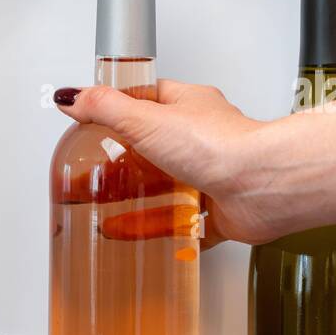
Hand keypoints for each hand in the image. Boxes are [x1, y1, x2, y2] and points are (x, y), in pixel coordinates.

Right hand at [55, 80, 277, 247]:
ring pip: (168, 187)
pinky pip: (186, 224)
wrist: (264, 186)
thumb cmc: (220, 146)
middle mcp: (202, 138)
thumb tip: (72, 97)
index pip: (146, 99)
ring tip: (109, 212)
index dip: (118, 109)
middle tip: (96, 176)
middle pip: (153, 148)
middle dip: (124, 164)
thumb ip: (105, 108)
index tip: (93, 121)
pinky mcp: (220, 210)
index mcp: (188, 105)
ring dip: (140, 200)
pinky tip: (145, 237)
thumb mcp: (146, 119)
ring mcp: (212, 174)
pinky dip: (164, 231)